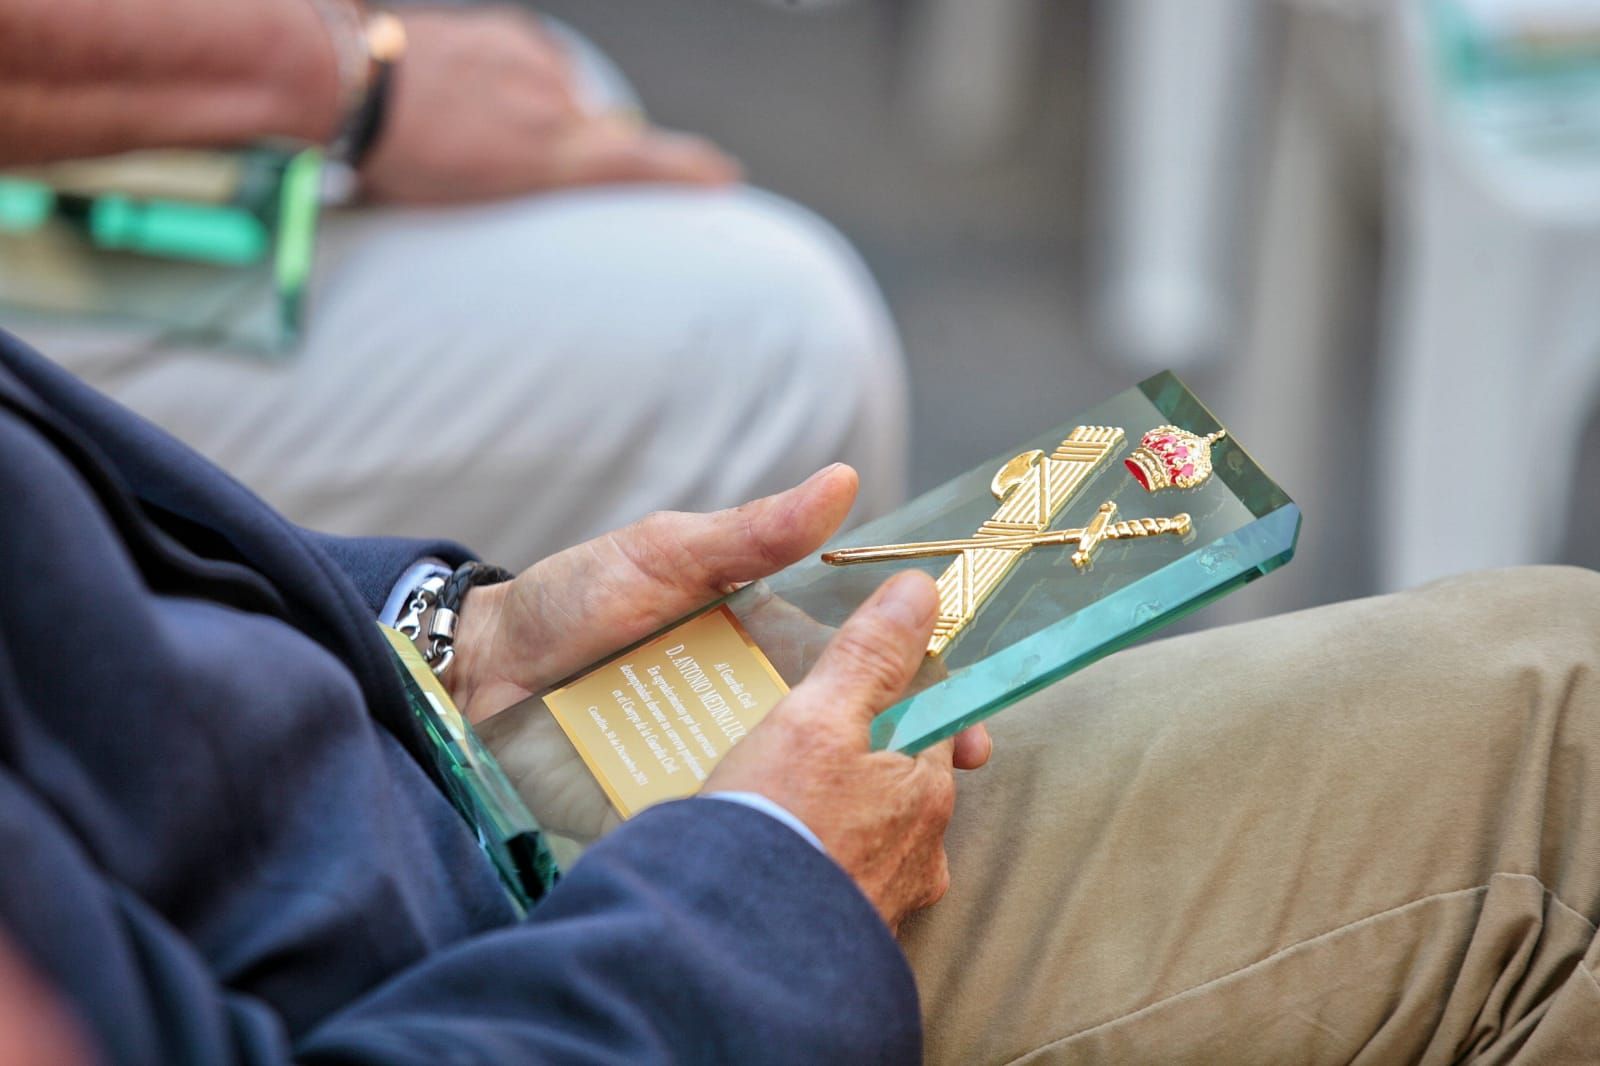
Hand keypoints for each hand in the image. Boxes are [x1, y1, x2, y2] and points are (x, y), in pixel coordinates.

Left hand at [360, 7, 738, 203]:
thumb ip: (527, 182)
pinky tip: (479, 92)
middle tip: (522, 166)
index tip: (725, 175)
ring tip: (479, 129)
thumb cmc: (397, 159)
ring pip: (566, 99)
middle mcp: (555, 110)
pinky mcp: (514, 34)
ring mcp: (536, 67)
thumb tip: (550, 166)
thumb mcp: (468, 199)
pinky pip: (538, 64)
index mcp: (549, 159)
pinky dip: (522, 81)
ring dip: (541, 115)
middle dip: (577, 152)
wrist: (344, 79)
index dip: (689, 170)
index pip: (640, 161)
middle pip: (599, 134)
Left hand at [453, 465, 987, 859]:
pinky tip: (799, 873)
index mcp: (772, 648)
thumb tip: (842, 483)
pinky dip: (763, 852)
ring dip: (842, 825)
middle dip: (902, 778)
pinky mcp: (674, 809)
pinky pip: (730, 834)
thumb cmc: (575, 599)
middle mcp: (756, 714)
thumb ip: (751, 534)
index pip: (870, 675)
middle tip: (943, 794)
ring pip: (797, 801)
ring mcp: (718, 767)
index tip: (967, 732)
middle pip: (847, 751)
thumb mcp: (667, 554)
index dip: (928, 701)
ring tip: (885, 847)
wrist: (478, 670)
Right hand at [705, 571, 989, 931]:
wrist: (737, 955)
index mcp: (924, 789)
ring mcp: (887, 902)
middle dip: (862, 764)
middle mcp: (922, 852)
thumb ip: (869, 655)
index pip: (937, 724)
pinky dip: (815, 868)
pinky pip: (840, 886)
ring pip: (873, 839)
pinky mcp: (848, 941)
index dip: (904, 697)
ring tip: (778, 806)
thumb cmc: (778, 827)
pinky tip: (774, 860)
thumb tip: (922, 591)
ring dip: (837, 821)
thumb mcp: (817, 717)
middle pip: (901, 783)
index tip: (867, 692)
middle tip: (803, 749)